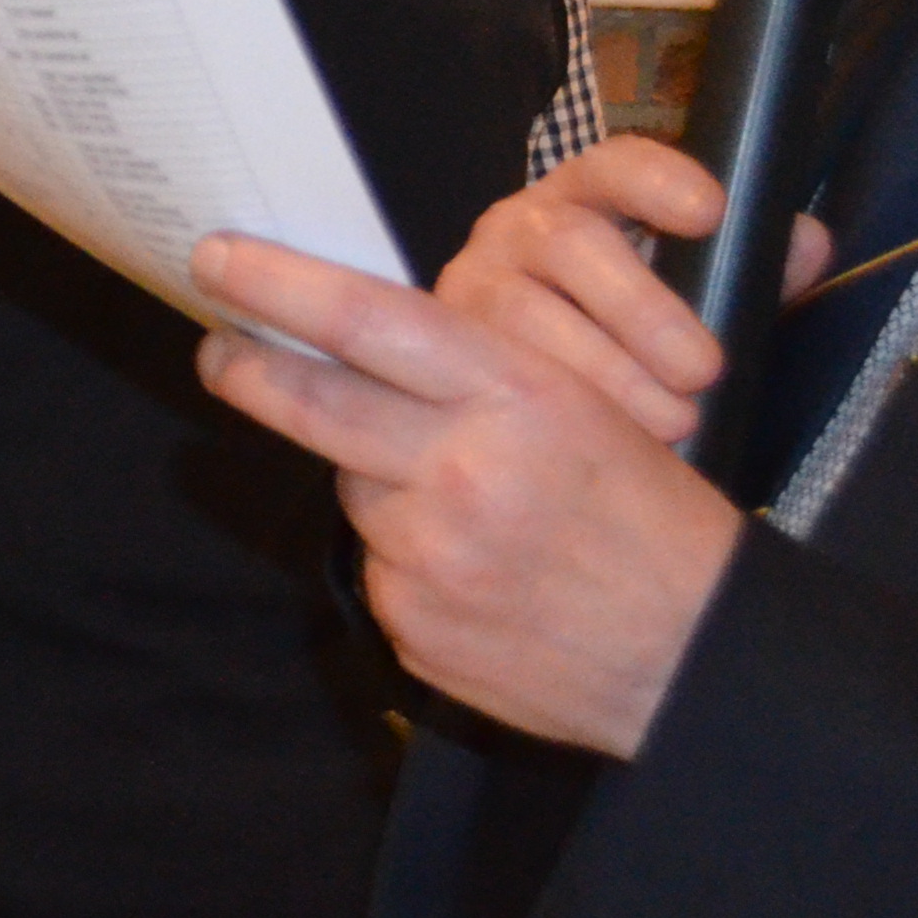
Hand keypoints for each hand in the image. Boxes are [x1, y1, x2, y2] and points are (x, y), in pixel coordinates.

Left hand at [193, 228, 747, 757]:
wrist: (703, 658)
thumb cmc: (653, 521)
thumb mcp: (587, 413)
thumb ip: (472, 384)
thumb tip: (357, 352)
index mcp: (517, 399)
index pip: (365, 321)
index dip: (277, 285)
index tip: (216, 258)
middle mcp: (460, 472)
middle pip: (312, 402)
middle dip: (246, 368)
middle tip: (215, 349)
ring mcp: (430, 558)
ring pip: (354, 491)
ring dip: (376, 482)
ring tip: (456, 502)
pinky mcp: (413, 625)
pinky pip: (381, 570)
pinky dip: (409, 560)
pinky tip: (476, 573)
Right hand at [432, 139, 835, 449]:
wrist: (549, 396)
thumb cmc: (639, 340)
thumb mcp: (702, 298)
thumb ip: (755, 269)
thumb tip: (803, 241)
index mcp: (588, 198)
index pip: (614, 164)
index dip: (657, 180)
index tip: (710, 212)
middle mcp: (520, 226)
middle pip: (570, 240)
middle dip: (643, 308)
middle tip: (704, 371)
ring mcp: (473, 281)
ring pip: (525, 313)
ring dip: (606, 371)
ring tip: (672, 421)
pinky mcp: (444, 346)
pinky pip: (487, 369)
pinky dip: (550, 404)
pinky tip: (598, 441)